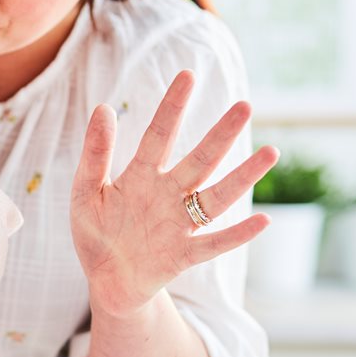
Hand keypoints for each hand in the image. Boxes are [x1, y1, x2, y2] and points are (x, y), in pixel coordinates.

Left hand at [70, 70, 278, 316]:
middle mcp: (167, 195)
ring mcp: (179, 225)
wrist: (105, 281)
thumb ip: (95, 155)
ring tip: (270, 153)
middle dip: (220, 135)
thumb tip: (103, 108)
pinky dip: (237, 234)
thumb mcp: (85, 193)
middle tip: (245, 106)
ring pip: (216, 197)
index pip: (159, 135)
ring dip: (242, 177)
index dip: (172, 107)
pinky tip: (263, 220)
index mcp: (141, 176)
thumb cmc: (96, 233)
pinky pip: (213, 244)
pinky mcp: (182, 256)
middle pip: (199, 161)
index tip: (188, 75)